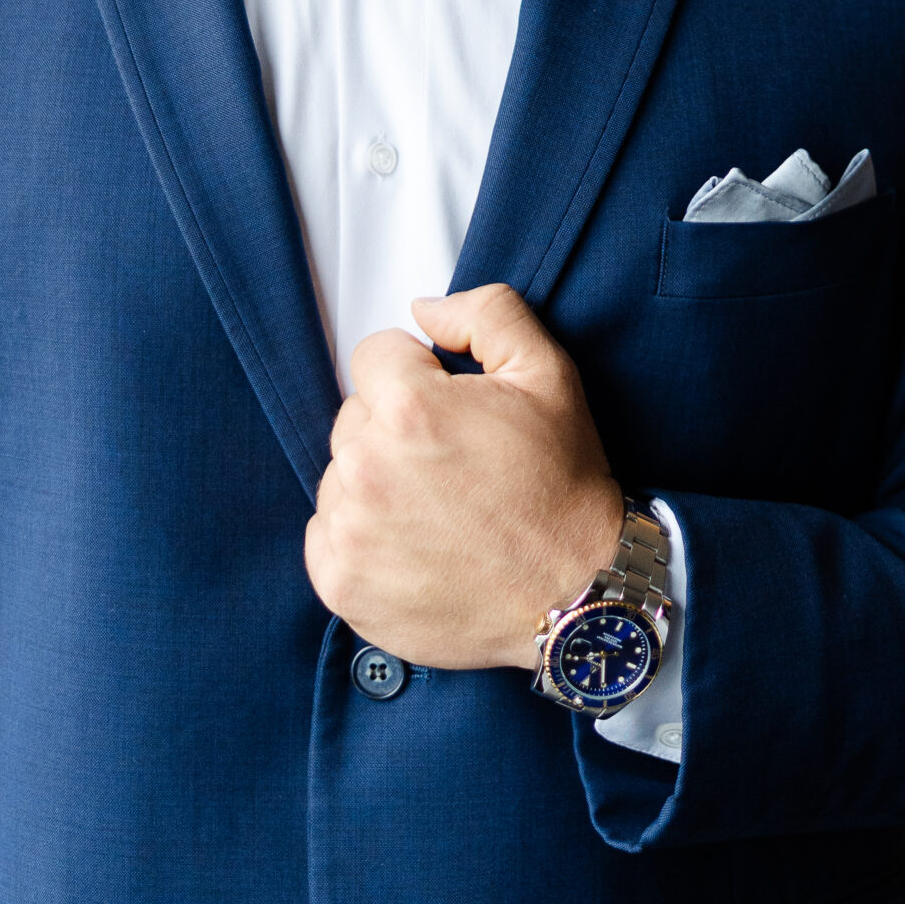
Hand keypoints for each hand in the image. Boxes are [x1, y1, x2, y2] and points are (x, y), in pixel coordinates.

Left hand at [304, 283, 624, 670]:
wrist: (578, 593)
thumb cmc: (563, 490)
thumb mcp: (548, 375)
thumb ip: (486, 314)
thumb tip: (423, 310)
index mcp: (409, 409)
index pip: (374, 356)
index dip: (418, 375)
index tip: (451, 411)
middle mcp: (369, 469)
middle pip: (355, 416)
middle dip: (396, 429)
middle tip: (453, 465)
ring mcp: (351, 531)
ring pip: (341, 475)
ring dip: (377, 483)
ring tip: (439, 510)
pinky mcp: (343, 584)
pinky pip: (326, 533)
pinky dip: (361, 537)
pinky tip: (415, 545)